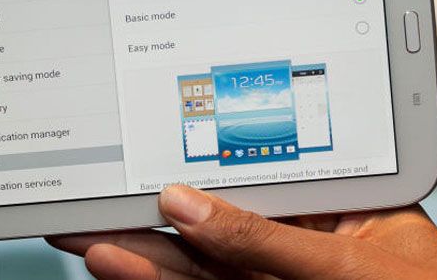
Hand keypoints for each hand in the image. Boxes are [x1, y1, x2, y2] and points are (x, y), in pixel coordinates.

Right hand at [50, 185, 436, 279]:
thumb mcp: (348, 262)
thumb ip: (266, 238)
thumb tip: (189, 205)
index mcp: (322, 202)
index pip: (245, 175)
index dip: (187, 169)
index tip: (136, 169)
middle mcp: (288, 237)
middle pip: (205, 219)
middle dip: (141, 212)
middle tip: (88, 203)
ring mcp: (267, 275)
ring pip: (191, 260)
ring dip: (136, 250)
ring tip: (88, 237)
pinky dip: (158, 278)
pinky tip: (122, 265)